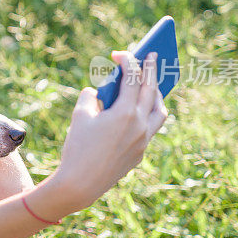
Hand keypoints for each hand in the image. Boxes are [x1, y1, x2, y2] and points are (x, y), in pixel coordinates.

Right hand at [52, 50, 167, 211]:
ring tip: (150, 84)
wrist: (80, 184)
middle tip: (150, 54)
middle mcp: (140, 125)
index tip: (121, 53)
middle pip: (151, 90)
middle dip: (150, 69)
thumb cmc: (77, 147)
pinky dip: (147, 114)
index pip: (132, 78)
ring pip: (160, 111)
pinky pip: (151, 128)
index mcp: (125, 112)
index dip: (127, 61)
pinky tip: (139, 110)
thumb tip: (98, 91)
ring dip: (156, 94)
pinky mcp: (140, 153)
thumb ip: (90, 97)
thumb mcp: (80, 116)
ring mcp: (143, 140)